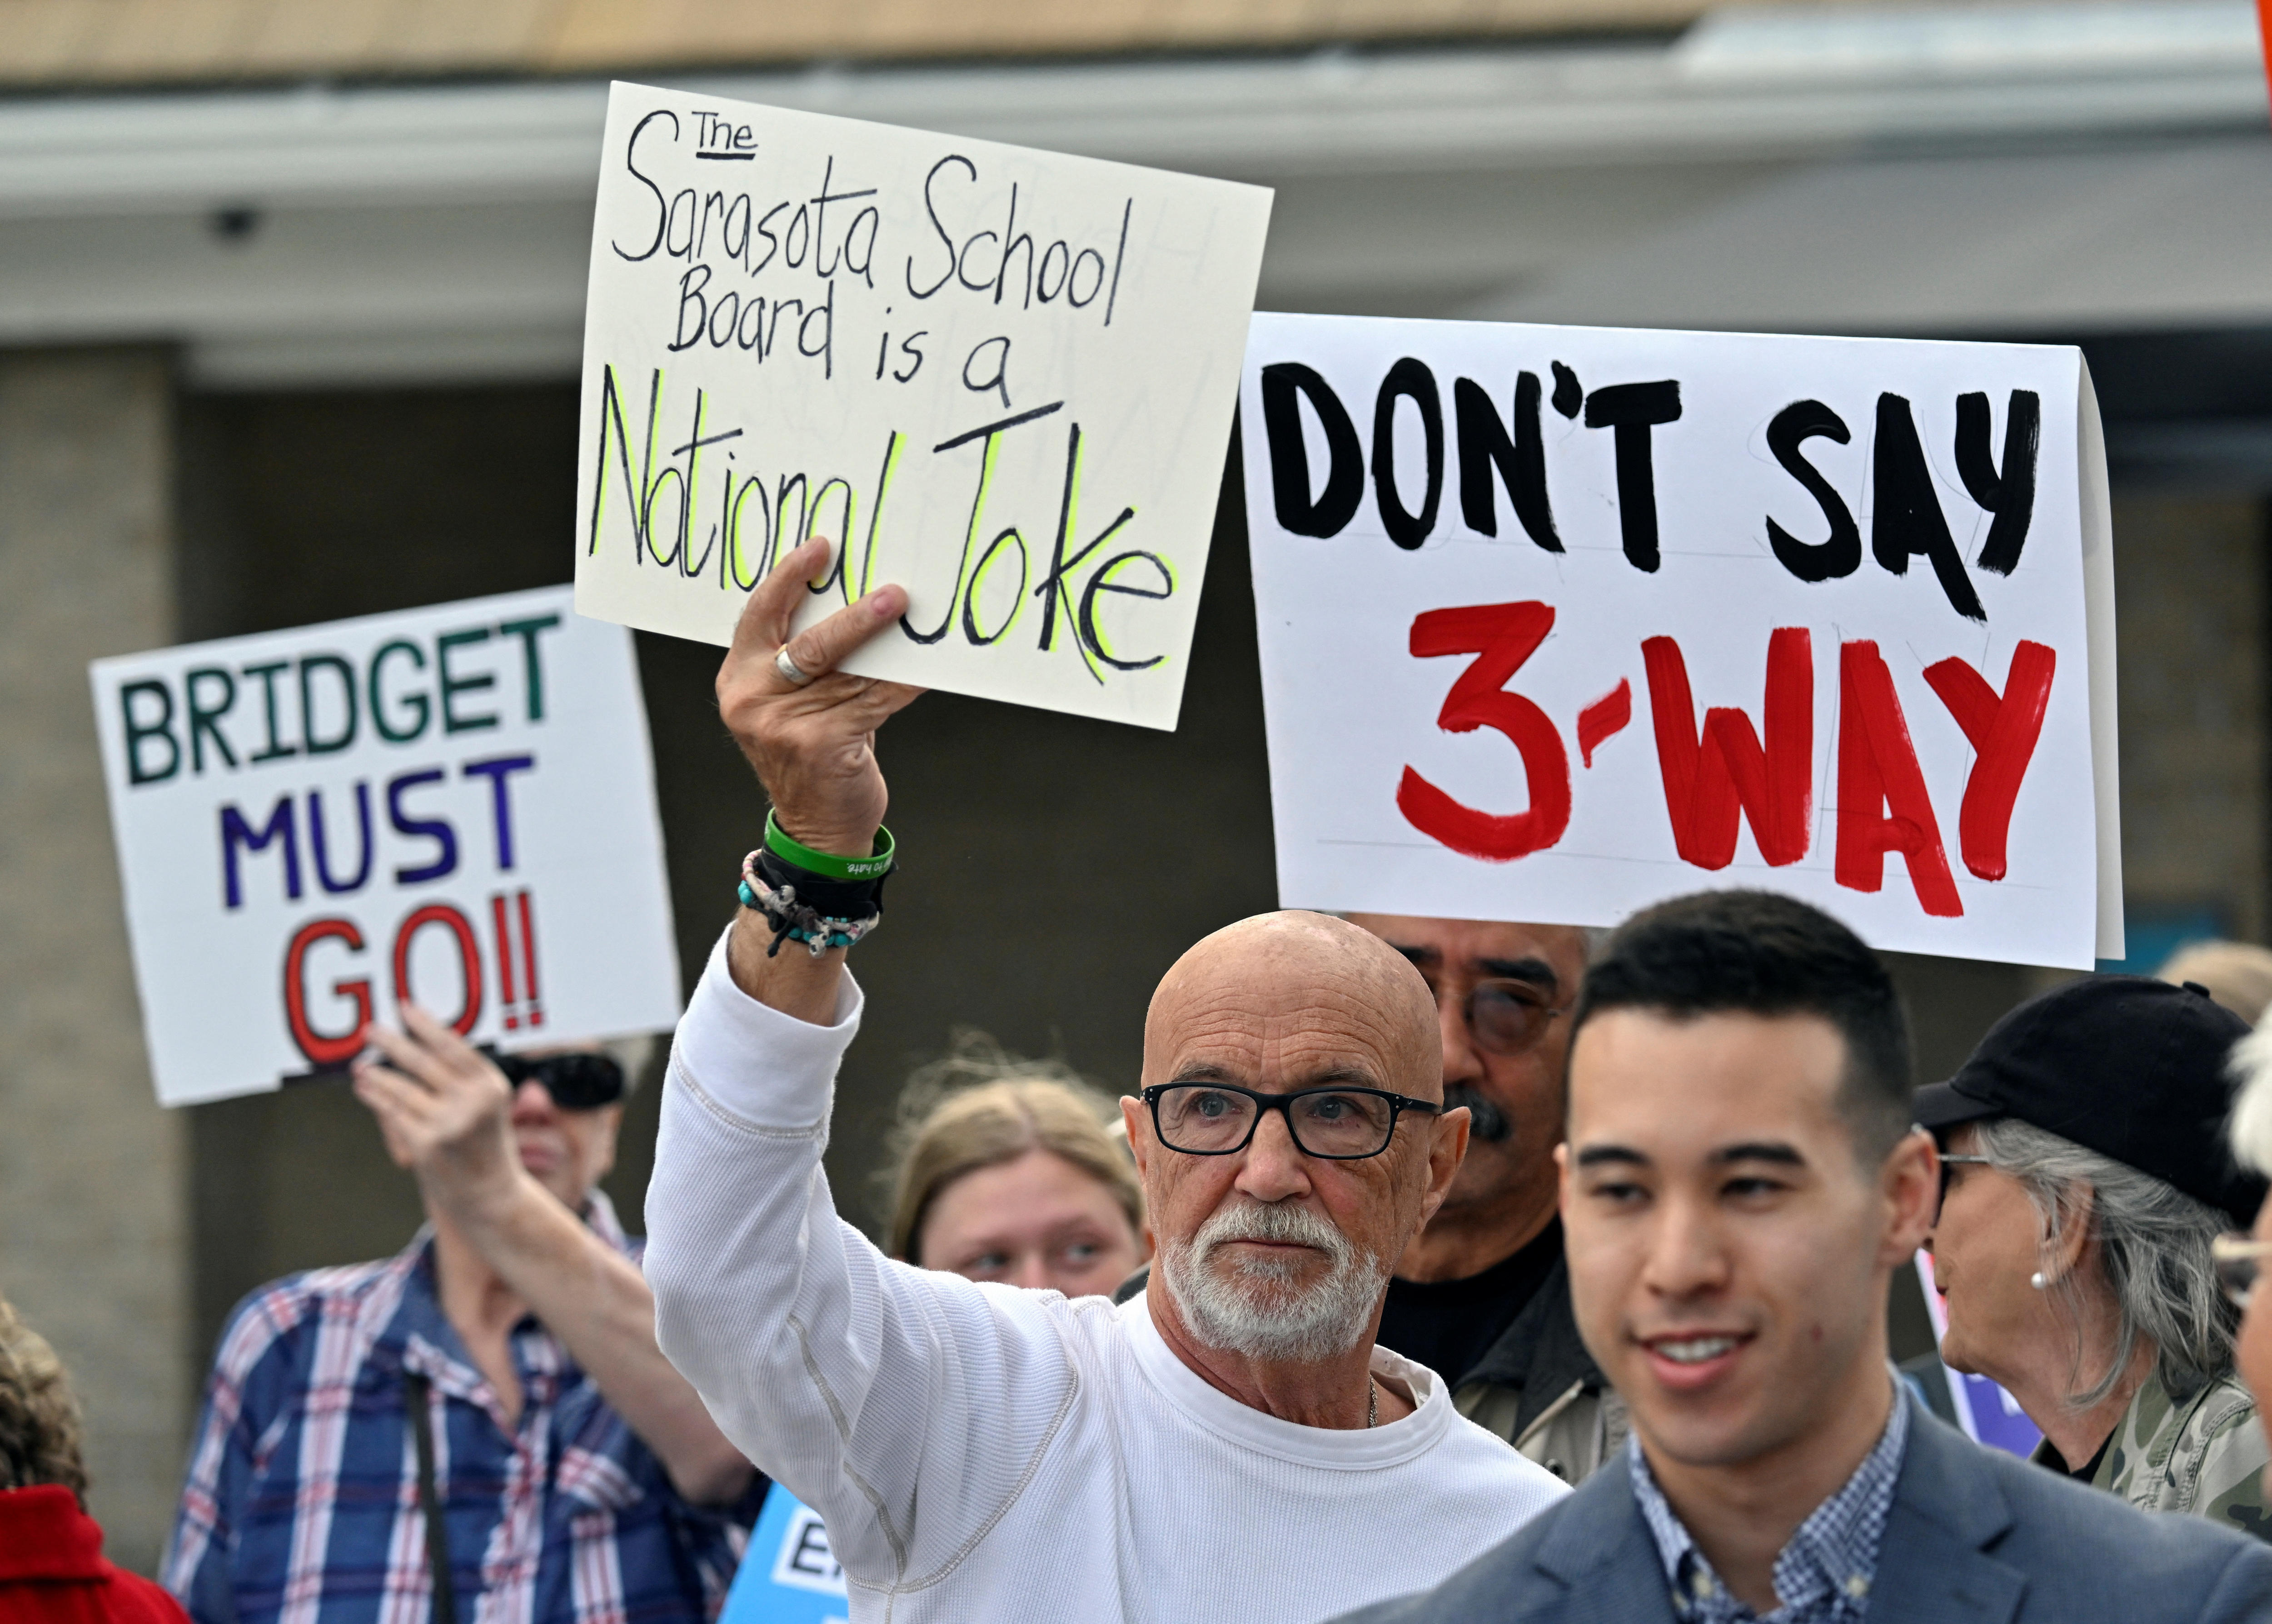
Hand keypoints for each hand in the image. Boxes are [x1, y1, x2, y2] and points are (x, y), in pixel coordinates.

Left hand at [353, 1006, 528, 1222]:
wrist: (490, 1196)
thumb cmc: (484, 1145)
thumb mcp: (485, 1106)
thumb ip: (459, 1079)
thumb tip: (410, 1046)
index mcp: (491, 1085)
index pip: (453, 1045)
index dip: (426, 1025)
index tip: (404, 1007)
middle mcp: (472, 1101)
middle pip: (423, 1061)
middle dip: (392, 1042)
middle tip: (369, 1029)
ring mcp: (448, 1123)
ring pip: (401, 1087)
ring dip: (376, 1073)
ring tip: (360, 1065)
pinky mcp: (425, 1145)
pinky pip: (393, 1113)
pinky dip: (375, 1097)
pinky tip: (364, 1087)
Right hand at [716, 537, 921, 857]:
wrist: (817, 828)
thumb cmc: (813, 753)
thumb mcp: (793, 703)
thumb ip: (808, 661)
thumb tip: (858, 603)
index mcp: (739, 678)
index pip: (759, 614)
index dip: (789, 577)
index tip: (821, 546)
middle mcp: (752, 699)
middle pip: (809, 642)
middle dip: (854, 615)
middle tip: (893, 592)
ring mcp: (782, 725)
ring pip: (849, 672)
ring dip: (889, 648)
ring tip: (918, 623)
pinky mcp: (820, 745)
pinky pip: (874, 701)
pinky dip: (904, 683)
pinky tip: (928, 669)